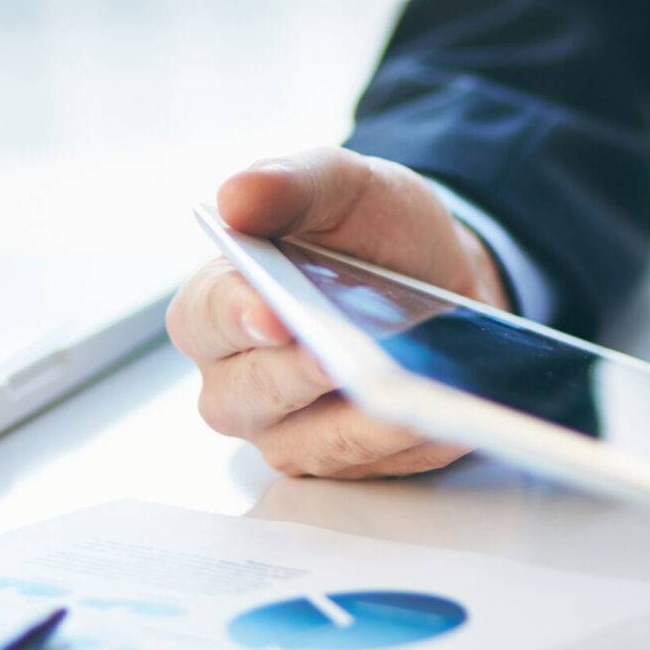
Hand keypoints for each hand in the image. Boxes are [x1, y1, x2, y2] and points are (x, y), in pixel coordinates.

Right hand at [165, 147, 510, 477]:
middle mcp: (238, 377)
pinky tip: (444, 418)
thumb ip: (291, 183)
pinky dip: (409, 444)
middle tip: (340, 360)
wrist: (439, 273)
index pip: (205, 318)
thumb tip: (237, 194)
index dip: (237, 318)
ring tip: (409, 397)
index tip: (275, 315)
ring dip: (361, 424)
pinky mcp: (343, 460)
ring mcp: (288, 427)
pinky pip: (373, 466)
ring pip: (310, 444)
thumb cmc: (373, 229)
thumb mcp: (344, 185)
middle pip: (248, 395)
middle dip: (298, 377)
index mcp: (219, 302)